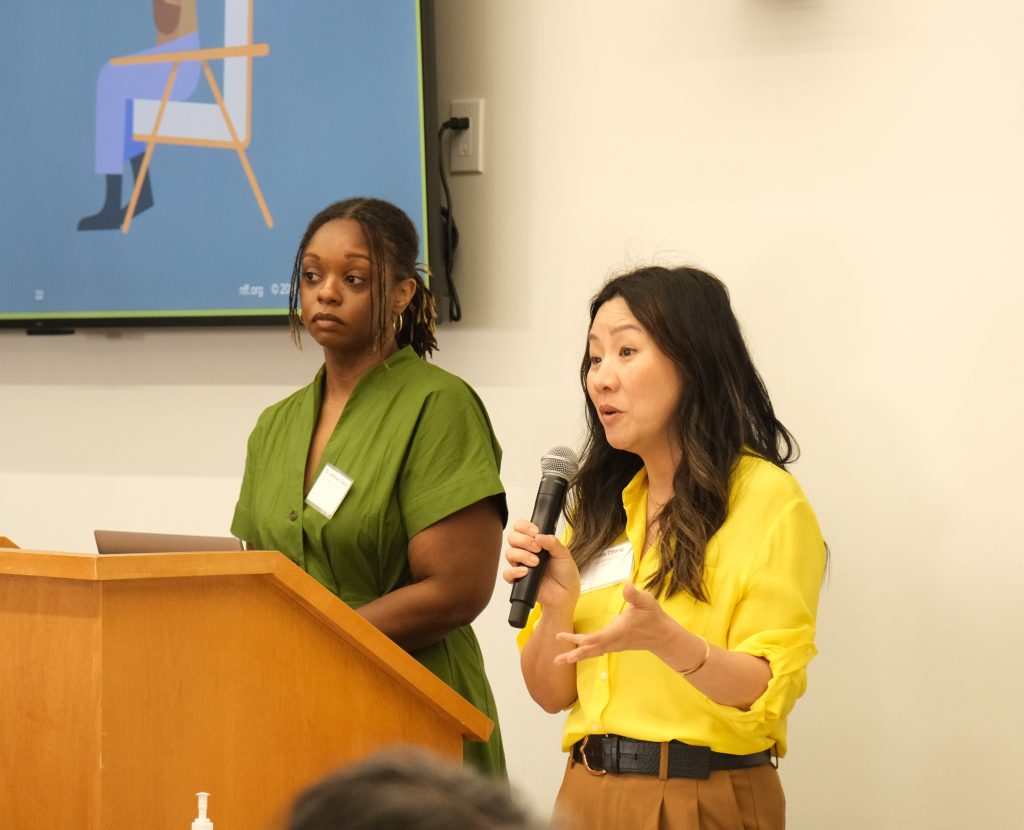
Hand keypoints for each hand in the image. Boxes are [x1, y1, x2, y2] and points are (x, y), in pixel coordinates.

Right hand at [503, 519, 579, 610]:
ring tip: (536, 562)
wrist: (566, 594)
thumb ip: (553, 543)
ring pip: (509, 553)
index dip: (524, 527)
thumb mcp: (564, 554)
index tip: (535, 532)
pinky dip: (515, 571)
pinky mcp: (518, 579)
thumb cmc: (565, 573)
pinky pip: (507, 573)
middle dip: (524, 541)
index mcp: (536, 541)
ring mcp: (521, 564)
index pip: (521, 527)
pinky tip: (526, 572)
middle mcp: (526, 551)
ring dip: (522, 555)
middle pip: (512, 537)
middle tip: (538, 549)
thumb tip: (539, 536)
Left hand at [553, 581, 672, 664]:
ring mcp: (614, 645)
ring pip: (592, 652)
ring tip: (560, 660)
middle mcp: (613, 641)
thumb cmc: (653, 616)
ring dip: (576, 656)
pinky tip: (576, 654)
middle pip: (590, 650)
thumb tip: (627, 586)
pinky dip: (585, 652)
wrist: (662, 635)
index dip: (580, 640)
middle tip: (556, 660)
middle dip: (573, 654)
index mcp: (618, 631)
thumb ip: (635, 595)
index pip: (596, 638)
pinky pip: (596, 651)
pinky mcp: (614, 645)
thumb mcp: (646, 602)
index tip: (564, 638)